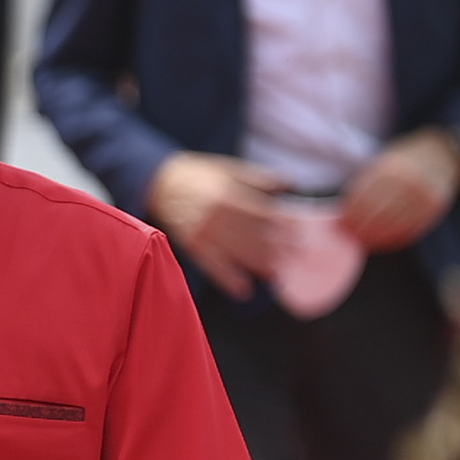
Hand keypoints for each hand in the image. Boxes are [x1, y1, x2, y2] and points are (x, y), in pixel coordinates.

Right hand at [144, 151, 290, 299]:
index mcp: (227, 194)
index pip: (262, 213)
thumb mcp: (229, 169)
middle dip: (277, 247)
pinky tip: (244, 290)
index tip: (300, 231)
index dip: (282, 223)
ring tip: (277, 273)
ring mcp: (202, 233)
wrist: (159, 183)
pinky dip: (228, 280)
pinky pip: (212, 266)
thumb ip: (259, 178)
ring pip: (236, 253)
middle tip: (296, 256)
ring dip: (259, 265)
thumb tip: (290, 185)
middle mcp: (215, 216)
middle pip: (253, 235)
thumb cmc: (200, 175)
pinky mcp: (191, 246)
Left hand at [339, 126, 459, 253]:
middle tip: (349, 236)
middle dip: (361, 227)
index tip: (341, 224)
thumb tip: (343, 209)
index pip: (364, 197)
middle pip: (378, 213)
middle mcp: (409, 182)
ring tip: (364, 241)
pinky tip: (383, 243)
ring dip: (376, 237)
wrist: (445, 153)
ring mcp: (425, 196)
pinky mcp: (436, 207)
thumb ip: (367, 182)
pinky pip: (412, 229)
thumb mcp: (385, 160)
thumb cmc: (405, 159)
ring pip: (394, 225)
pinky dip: (395, 240)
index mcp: (391, 168)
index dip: (350, 213)